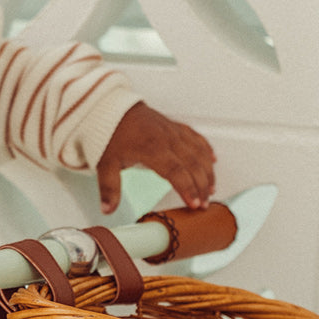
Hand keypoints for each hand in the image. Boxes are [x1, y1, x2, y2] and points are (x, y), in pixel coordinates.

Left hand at [96, 101, 215, 213]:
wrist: (111, 109)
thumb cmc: (110, 134)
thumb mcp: (105, 164)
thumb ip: (109, 188)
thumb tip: (107, 209)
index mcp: (151, 148)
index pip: (176, 172)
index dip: (188, 188)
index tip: (195, 204)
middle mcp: (167, 139)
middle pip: (193, 164)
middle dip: (202, 186)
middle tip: (204, 204)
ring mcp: (173, 132)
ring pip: (199, 152)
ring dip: (208, 172)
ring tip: (211, 190)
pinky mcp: (175, 127)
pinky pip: (197, 138)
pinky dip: (207, 150)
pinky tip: (213, 161)